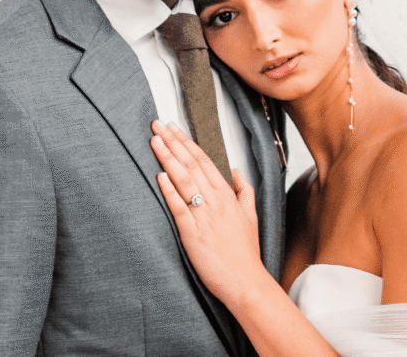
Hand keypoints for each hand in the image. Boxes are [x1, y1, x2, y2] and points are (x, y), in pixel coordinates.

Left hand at [150, 120, 268, 305]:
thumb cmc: (245, 253)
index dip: (187, 143)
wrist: (245, 281)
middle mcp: (216, 201)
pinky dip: (169, 190)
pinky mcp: (192, 233)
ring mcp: (204, 216)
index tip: (174, 128)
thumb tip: (238, 172)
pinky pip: (180, 207)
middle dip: (173, 142)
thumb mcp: (251, 216)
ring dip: (168, 159)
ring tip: (155, 141)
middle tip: (158, 125)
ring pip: (184, 180)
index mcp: (227, 195)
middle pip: (191, 164)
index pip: (204, 161)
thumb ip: (245, 192)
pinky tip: (159, 176)